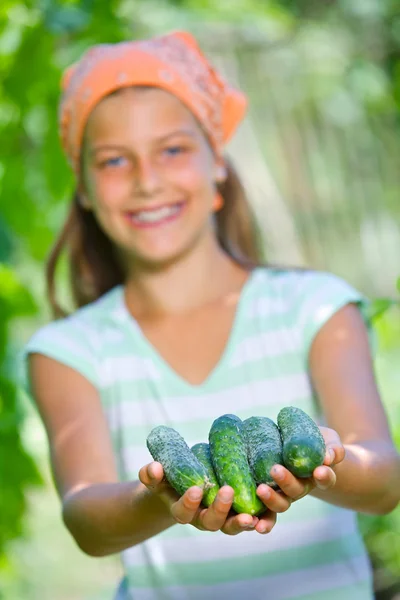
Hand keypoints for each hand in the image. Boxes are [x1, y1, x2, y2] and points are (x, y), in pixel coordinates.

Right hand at [139, 461, 276, 535]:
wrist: (187, 484)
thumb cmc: (169, 479)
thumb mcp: (158, 477)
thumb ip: (152, 474)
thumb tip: (153, 467)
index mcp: (183, 510)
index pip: (183, 512)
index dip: (189, 503)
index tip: (196, 488)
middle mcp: (203, 518)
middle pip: (212, 523)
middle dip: (220, 509)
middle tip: (227, 491)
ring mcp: (223, 518)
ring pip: (232, 526)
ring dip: (242, 522)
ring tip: (252, 517)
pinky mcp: (240, 513)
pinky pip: (251, 521)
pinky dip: (260, 521)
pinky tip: (266, 517)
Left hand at [255, 426, 345, 524]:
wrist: (298, 446)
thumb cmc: (316, 441)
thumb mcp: (329, 441)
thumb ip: (333, 449)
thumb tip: (328, 457)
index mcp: (319, 475)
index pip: (325, 478)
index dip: (324, 477)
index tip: (320, 471)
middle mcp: (302, 487)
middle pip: (297, 491)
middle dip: (287, 482)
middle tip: (276, 470)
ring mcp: (286, 492)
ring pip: (281, 503)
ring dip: (271, 499)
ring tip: (261, 489)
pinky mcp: (270, 493)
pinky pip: (266, 510)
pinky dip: (261, 517)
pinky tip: (253, 520)